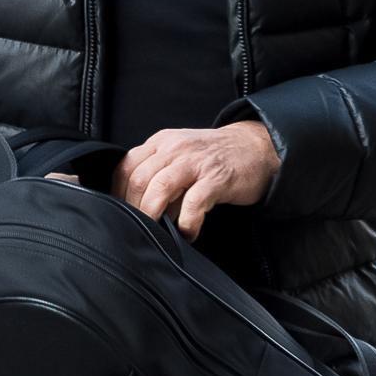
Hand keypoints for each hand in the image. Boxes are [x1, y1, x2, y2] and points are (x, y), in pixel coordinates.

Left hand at [110, 121, 280, 240]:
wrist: (256, 147)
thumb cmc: (214, 156)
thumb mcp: (180, 155)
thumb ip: (159, 173)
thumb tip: (138, 206)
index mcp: (161, 142)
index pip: (127, 165)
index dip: (118, 192)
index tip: (120, 213)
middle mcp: (175, 148)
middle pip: (139, 178)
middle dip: (134, 208)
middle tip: (137, 228)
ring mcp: (196, 162)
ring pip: (160, 188)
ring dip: (153, 214)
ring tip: (156, 232)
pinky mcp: (216, 178)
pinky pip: (193, 203)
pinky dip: (186, 223)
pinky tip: (187, 233)